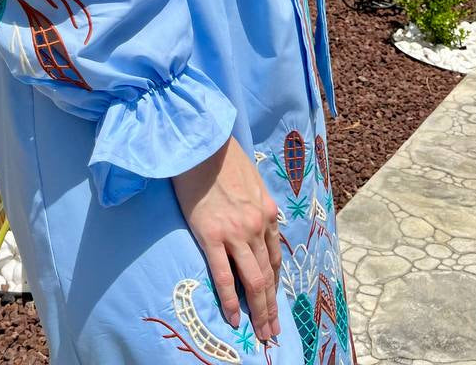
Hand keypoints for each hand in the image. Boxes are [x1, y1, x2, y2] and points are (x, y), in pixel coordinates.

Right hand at [171, 135, 281, 343]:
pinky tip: (234, 317)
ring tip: (260, 333)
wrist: (201, 143)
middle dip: (270, 307)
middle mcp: (256, 226)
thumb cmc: (222, 156)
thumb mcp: (251, 178)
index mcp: (266, 212)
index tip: (273, 302)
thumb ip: (256, 202)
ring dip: (258, 310)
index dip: (274, 283)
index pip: (274, 257)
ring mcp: (235, 233)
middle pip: (267, 275)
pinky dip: (231, 300)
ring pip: (252, 280)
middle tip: (272, 331)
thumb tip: (256, 216)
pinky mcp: (211, 235)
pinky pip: (223, 275)